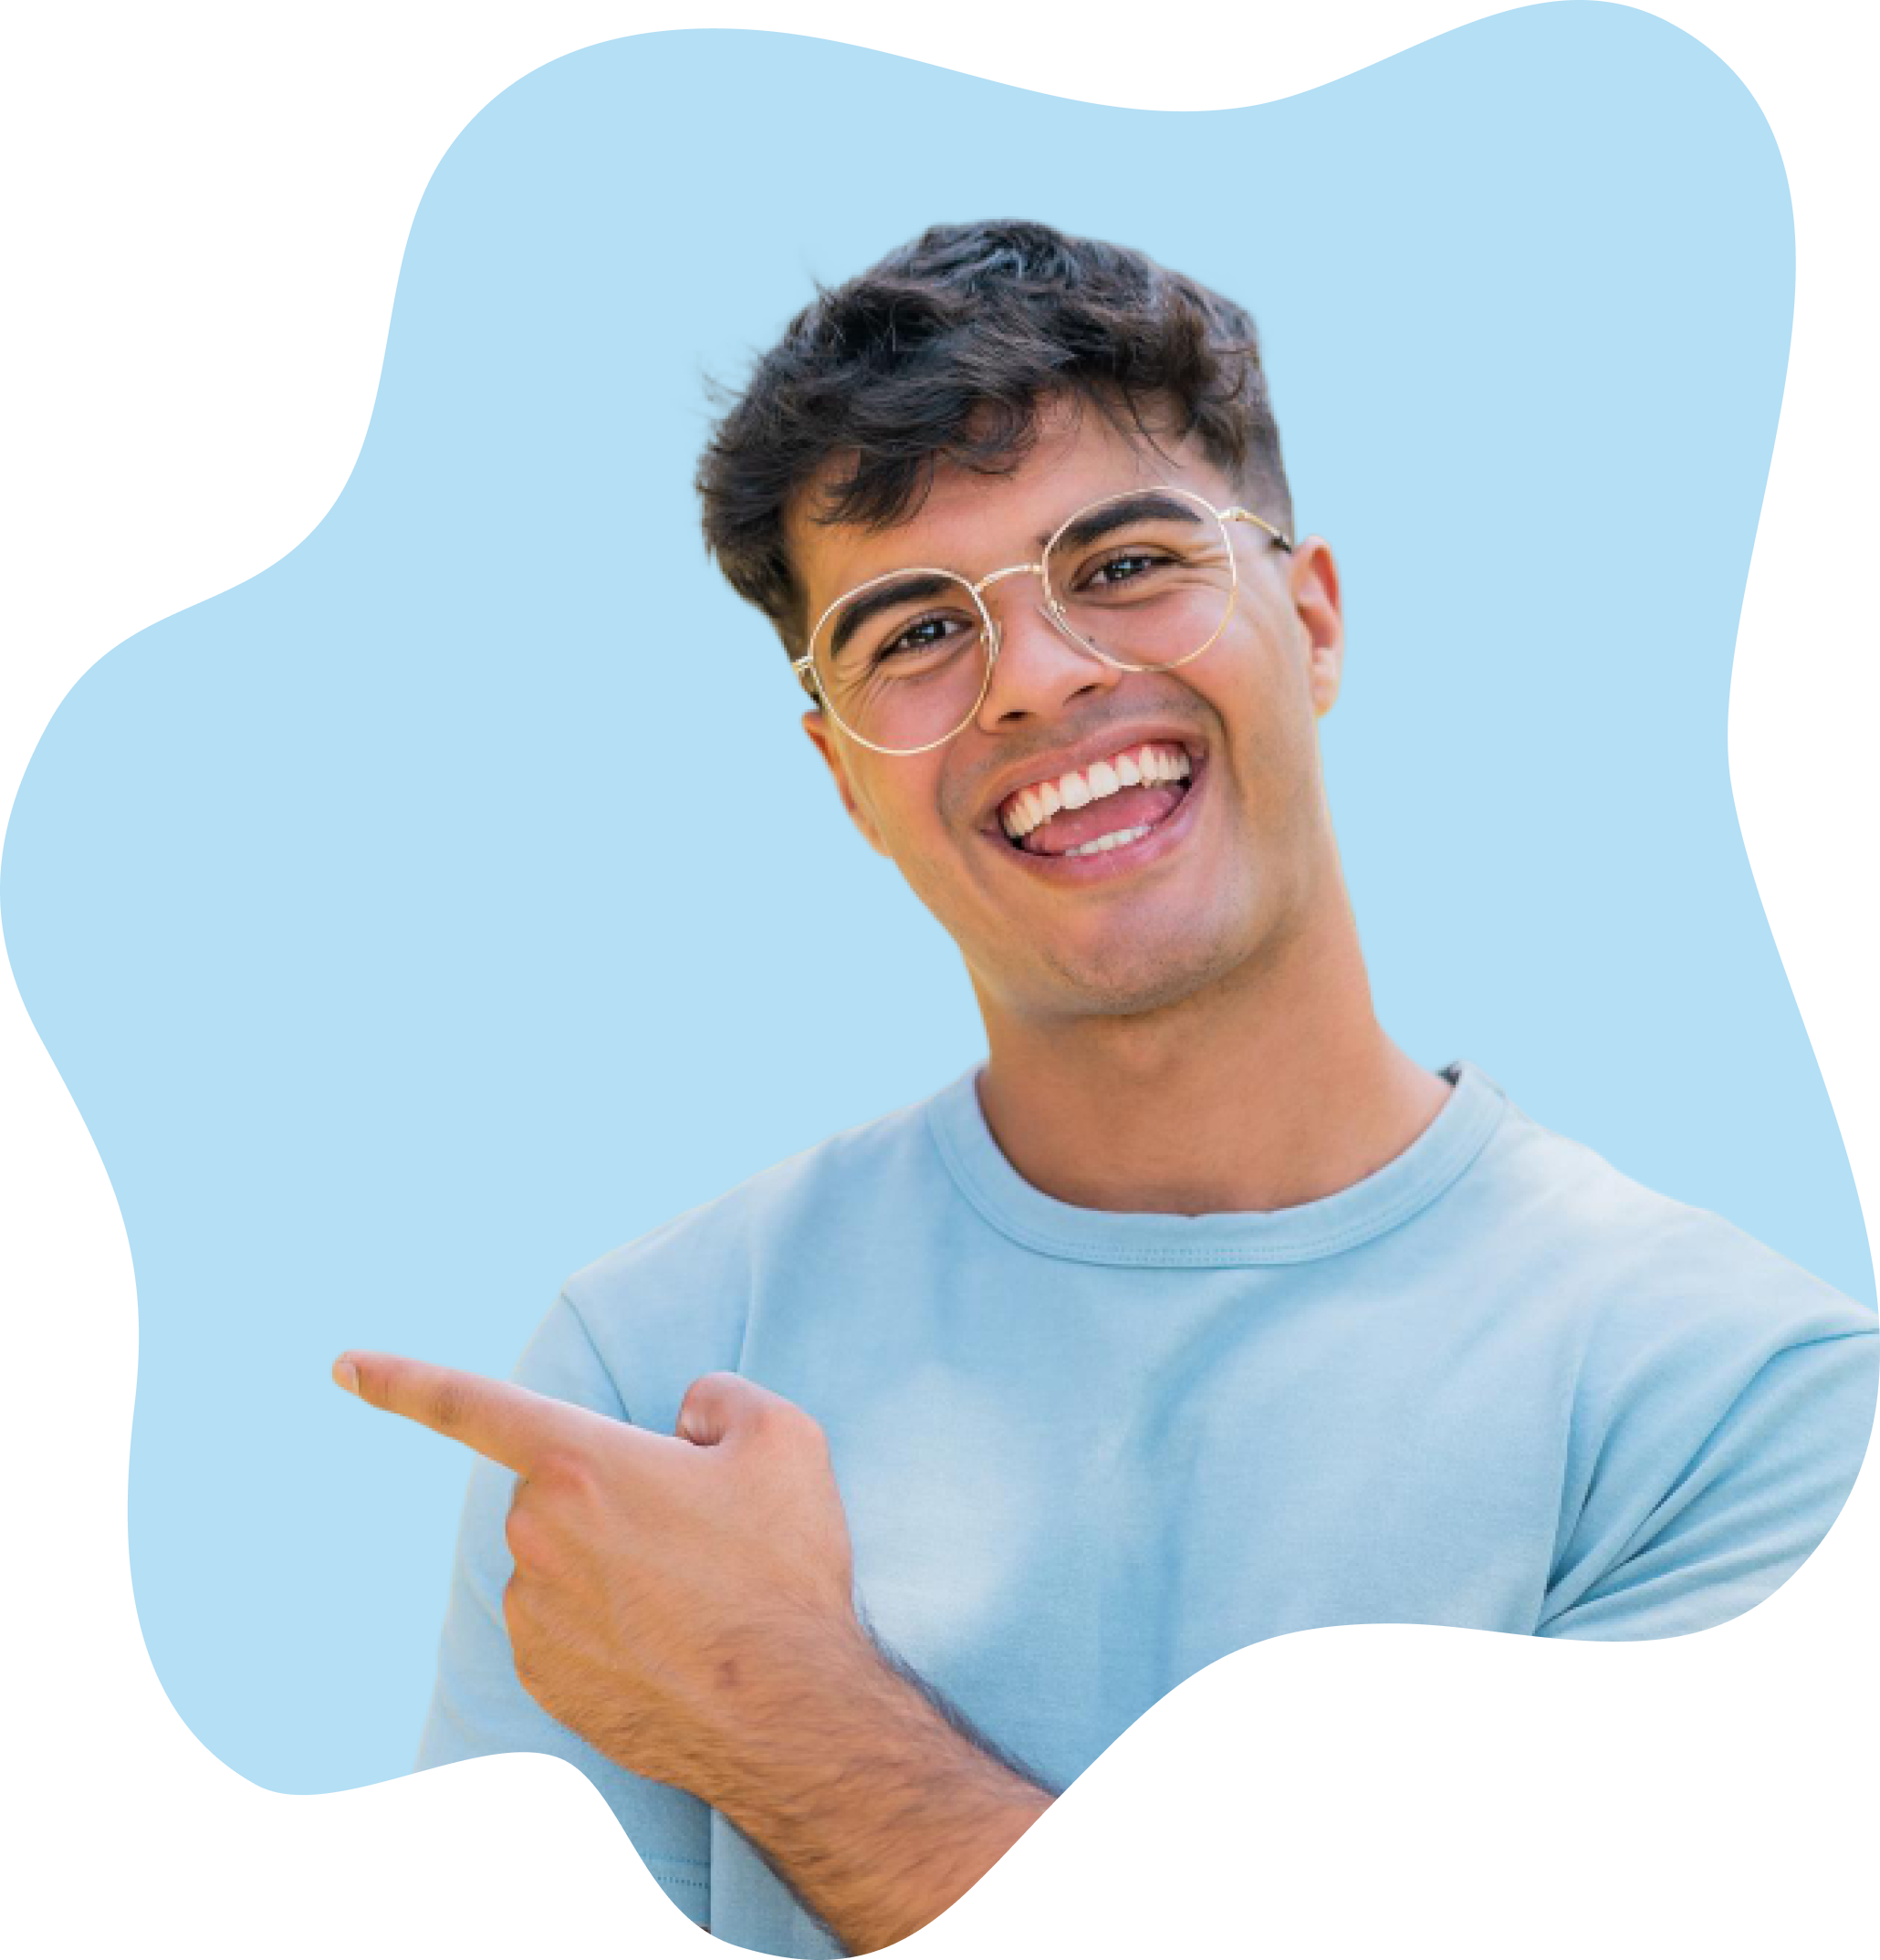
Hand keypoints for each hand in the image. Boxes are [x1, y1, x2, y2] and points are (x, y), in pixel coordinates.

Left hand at [332, 1350, 865, 1795]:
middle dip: (615, 1496)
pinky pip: (566, 1624)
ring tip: (698, 1597)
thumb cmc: (781, 1570)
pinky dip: (611, 1624)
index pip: (471, 1404)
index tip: (342, 1365)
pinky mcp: (543, 1680)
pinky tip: (671, 1642)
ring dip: (614, 1563)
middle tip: (699, 1532)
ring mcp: (532, 1614)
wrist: (786, 1716)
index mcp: (578, 1463)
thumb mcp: (783, 1438)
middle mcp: (535, 1536)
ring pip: (564, 1558)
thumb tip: (683, 1422)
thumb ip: (719, 1397)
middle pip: (562, 1489)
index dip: (401, 1379)